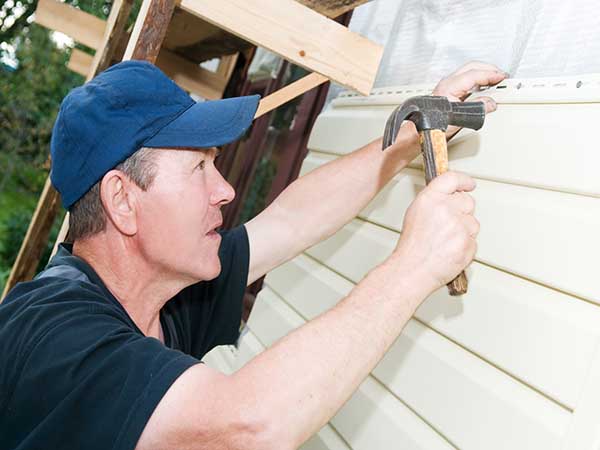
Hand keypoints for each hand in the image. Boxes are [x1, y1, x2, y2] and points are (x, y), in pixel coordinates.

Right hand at [392, 171, 478, 293]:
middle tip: (448, 223)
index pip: (453, 179)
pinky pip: (473, 241)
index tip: (469, 184)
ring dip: (464, 230)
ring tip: (445, 240)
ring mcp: (459, 227)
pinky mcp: (468, 243)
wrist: (413, 269)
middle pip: (468, 201)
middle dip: (462, 211)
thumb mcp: (416, 213)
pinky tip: (450, 249)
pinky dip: (465, 246)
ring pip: (473, 222)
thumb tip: (450, 195)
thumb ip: (434, 200)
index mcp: (430, 199)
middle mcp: (446, 209)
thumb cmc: (412, 245)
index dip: (464, 181)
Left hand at [432, 61, 506, 137]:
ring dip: (483, 73)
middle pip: (472, 67)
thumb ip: (477, 109)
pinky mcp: (448, 91)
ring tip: (495, 80)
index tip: (502, 77)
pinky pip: (466, 79)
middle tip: (501, 76)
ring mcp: (447, 85)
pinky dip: (477, 80)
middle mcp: (447, 83)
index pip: (474, 74)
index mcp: (449, 86)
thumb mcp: (459, 118)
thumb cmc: (434, 125)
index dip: (490, 74)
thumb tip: (490, 103)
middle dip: (488, 69)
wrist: (422, 130)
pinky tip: (483, 86)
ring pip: (468, 71)